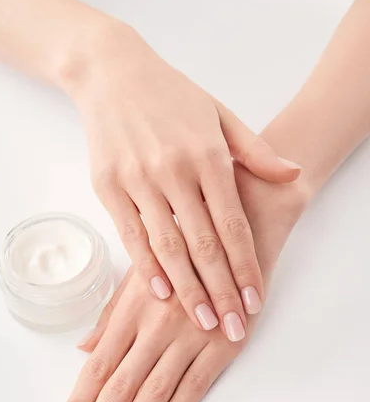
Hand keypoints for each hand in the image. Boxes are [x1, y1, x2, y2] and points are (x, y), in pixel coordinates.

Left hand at [56, 165, 307, 401]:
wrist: (243, 225)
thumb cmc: (187, 248)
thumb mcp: (144, 274)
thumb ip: (113, 314)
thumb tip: (84, 349)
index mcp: (133, 308)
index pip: (97, 365)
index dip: (78, 401)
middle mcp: (156, 325)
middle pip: (118, 385)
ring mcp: (190, 336)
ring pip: (152, 390)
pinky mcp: (224, 343)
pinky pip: (196, 384)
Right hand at [69, 22, 300, 340]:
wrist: (113, 74)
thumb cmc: (172, 97)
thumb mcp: (221, 115)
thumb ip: (256, 151)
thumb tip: (292, 174)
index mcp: (208, 156)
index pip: (233, 224)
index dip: (246, 266)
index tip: (255, 300)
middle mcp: (175, 171)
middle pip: (204, 244)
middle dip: (221, 290)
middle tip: (231, 326)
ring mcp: (139, 180)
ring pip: (168, 246)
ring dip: (187, 288)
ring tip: (202, 320)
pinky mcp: (109, 187)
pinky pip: (131, 235)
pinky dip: (146, 266)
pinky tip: (160, 292)